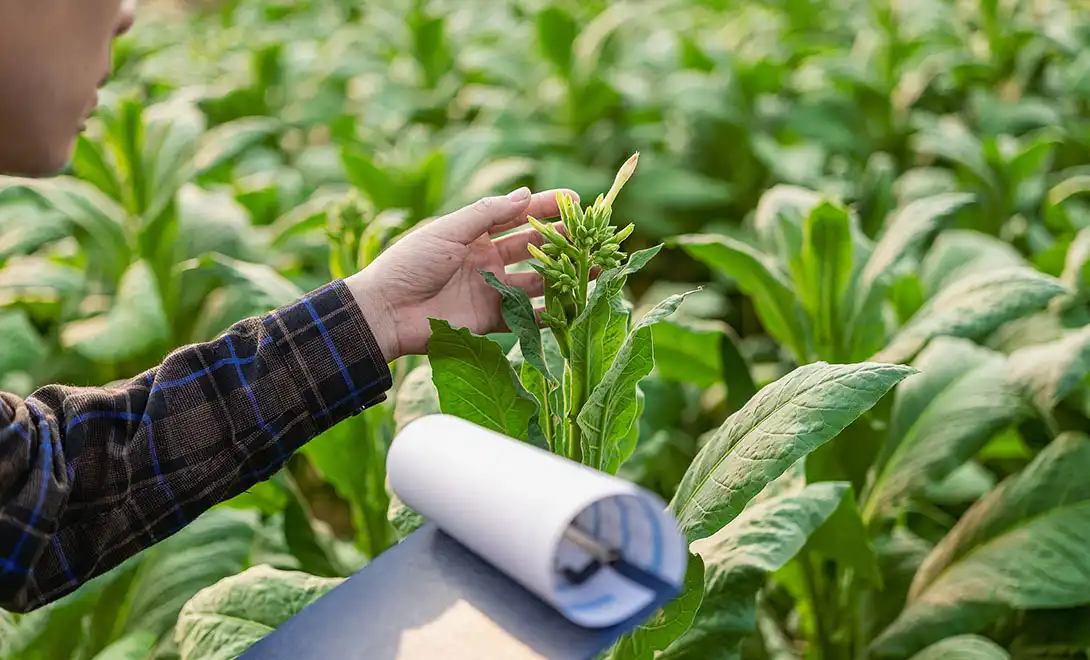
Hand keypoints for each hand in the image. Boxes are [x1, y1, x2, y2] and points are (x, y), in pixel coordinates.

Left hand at [345, 187, 578, 361]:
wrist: (385, 312)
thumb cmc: (410, 264)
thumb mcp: (448, 231)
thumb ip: (487, 214)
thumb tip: (526, 194)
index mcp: (474, 234)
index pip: (518, 215)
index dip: (546, 206)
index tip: (576, 200)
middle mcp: (486, 260)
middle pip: (532, 246)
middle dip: (562, 240)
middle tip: (593, 235)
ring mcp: (490, 290)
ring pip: (535, 281)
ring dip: (562, 275)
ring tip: (595, 268)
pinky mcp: (489, 320)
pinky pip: (525, 317)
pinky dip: (548, 313)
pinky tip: (573, 306)